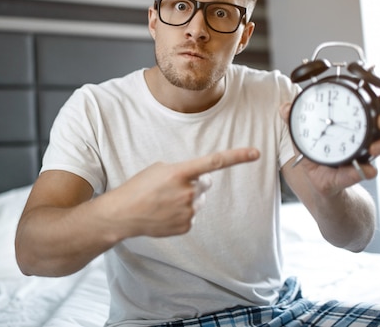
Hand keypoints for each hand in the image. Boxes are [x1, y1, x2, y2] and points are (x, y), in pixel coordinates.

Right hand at [109, 147, 259, 237]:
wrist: (123, 214)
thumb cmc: (139, 187)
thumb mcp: (159, 169)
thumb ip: (184, 171)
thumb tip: (202, 181)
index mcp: (180, 172)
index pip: (214, 162)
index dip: (237, 157)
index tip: (256, 153)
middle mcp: (188, 191)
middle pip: (205, 183)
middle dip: (194, 183)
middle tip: (171, 188)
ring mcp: (188, 211)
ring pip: (199, 200)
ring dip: (187, 199)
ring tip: (164, 201)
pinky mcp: (187, 225)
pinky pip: (192, 215)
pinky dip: (182, 213)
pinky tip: (165, 213)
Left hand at [280, 92, 379, 195]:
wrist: (319, 184)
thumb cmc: (316, 155)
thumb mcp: (304, 137)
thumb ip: (295, 122)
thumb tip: (284, 107)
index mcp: (357, 123)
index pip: (377, 106)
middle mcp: (369, 136)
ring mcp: (368, 154)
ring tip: (376, 147)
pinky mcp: (359, 173)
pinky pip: (368, 171)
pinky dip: (366, 170)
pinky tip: (365, 169)